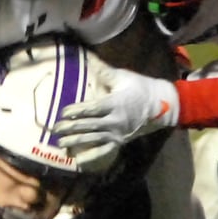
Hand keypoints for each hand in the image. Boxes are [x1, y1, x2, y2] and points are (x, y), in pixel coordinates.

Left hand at [52, 67, 179, 149]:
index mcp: (115, 103)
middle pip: (89, 125)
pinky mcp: (120, 141)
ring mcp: (118, 133)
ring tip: (61, 142)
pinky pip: (104, 151)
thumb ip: (103, 71)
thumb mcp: (123, 77)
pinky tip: (78, 161)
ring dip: (76, 141)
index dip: (77, 110)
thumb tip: (88, 57)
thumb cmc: (140, 87)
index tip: (64, 112)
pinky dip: (91, 157)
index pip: (92, 109)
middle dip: (71, 127)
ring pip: (93, 139)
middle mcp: (116, 120)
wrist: (162, 106)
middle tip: (55, 128)